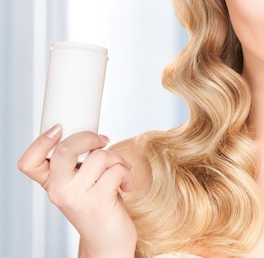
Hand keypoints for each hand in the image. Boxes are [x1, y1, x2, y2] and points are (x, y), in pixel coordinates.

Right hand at [18, 125, 136, 256]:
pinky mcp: (98, 201)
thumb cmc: (99, 208)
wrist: (109, 242)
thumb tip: (91, 135)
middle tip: (102, 141)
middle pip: (64, 150)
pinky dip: (127, 173)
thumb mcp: (81, 185)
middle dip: (88, 137)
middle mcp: (58, 191)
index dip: (39, 142)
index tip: (58, 129)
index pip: (29, 163)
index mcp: (51, 184)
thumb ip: (77, 165)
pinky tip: (126, 185)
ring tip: (120, 170)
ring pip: (99, 156)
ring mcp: (76, 197)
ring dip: (116, 158)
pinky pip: (116, 170)